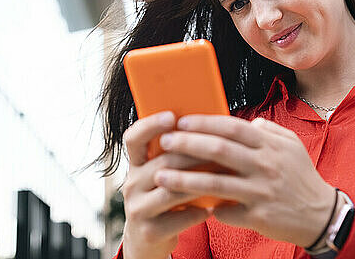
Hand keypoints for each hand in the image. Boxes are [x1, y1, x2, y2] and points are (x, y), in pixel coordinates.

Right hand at [121, 111, 212, 258]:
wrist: (149, 238)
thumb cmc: (165, 197)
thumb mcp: (164, 174)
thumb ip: (176, 154)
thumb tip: (208, 125)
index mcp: (136, 164)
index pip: (134, 138)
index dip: (150, 125)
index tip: (171, 116)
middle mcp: (132, 183)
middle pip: (162, 162)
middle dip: (193, 154)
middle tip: (221, 148)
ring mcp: (137, 208)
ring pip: (170, 191)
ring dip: (199, 183)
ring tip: (222, 178)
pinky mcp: (148, 231)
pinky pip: (177, 219)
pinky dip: (197, 212)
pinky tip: (212, 208)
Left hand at [153, 115, 335, 246]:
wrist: (322, 215)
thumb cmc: (301, 177)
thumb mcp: (292, 145)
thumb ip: (268, 130)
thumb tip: (247, 122)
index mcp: (270, 145)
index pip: (232, 127)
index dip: (205, 122)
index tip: (181, 121)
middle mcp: (265, 166)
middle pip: (219, 150)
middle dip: (187, 144)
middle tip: (165, 141)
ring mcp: (261, 192)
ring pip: (215, 183)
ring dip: (184, 179)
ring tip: (161, 175)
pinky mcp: (258, 216)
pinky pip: (226, 211)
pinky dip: (207, 208)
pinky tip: (188, 205)